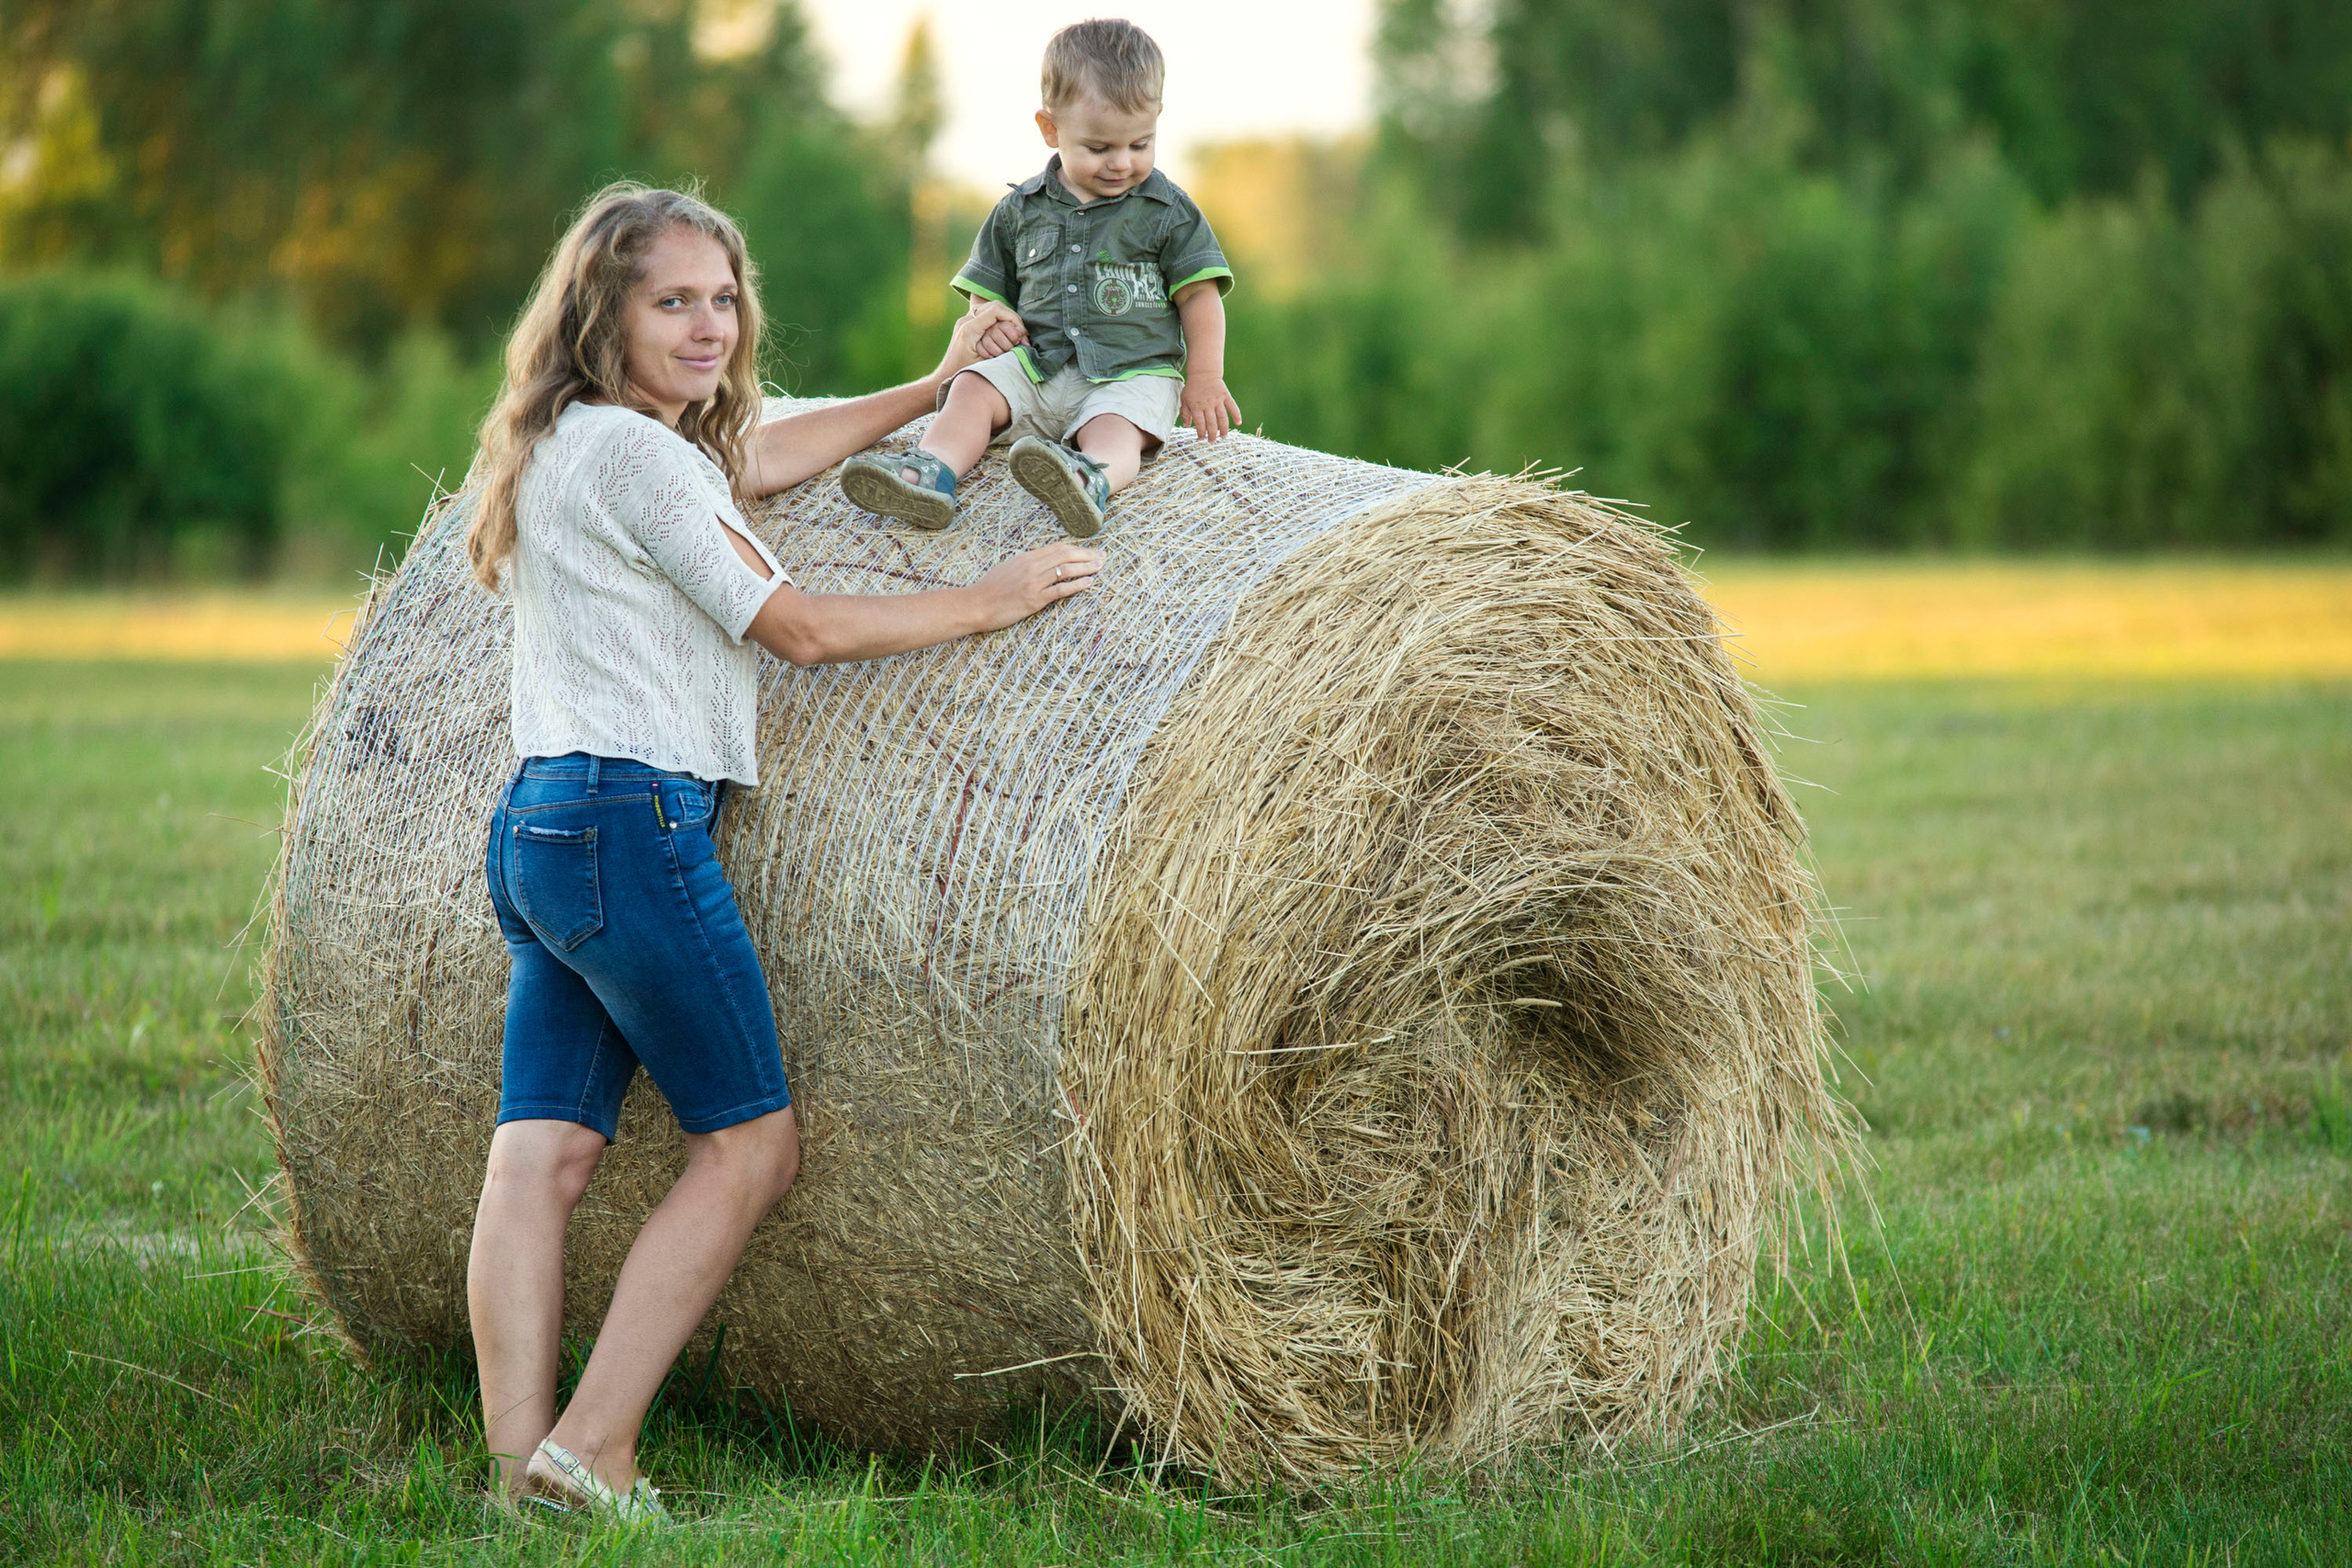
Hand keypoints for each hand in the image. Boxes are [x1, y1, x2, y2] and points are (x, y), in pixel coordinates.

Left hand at [941, 302, 1028, 376]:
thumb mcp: (985, 364)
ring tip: (1016, 335)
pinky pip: (986, 316)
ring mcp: (965, 321)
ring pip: (992, 309)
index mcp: (969, 329)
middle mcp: (965, 321)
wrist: (945, 376)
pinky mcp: (966, 325)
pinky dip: (999, 322)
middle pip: (995, 306)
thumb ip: (1001, 348)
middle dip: (1011, 318)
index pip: (996, 310)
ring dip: (1006, 320)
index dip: (1013, 318)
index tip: (1022, 332)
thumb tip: (1020, 336)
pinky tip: (1006, 334)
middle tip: (1021, 334)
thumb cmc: (965, 374)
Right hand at [970, 542, 1102, 630]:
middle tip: (1103, 556)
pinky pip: (1060, 590)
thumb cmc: (988, 589)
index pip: (1057, 548)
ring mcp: (1034, 582)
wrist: (976, 604)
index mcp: (1026, 557)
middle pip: (1066, 555)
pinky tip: (1089, 583)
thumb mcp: (1007, 569)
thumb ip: (1025, 564)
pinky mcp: (1034, 599)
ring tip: (1100, 567)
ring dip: (1086, 567)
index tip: (1089, 550)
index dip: (1076, 548)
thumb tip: (1039, 562)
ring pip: (1066, 570)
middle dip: (1087, 555)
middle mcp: (1032, 566)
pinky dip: (1077, 585)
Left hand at [1180, 375, 1242, 442]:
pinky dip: (1236, 414)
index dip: (1201, 433)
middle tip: (1212, 441)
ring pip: (1222, 417)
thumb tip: (1186, 426)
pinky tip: (1238, 423)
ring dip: (1223, 429)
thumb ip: (1184, 413)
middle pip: (1211, 423)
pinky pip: (1232, 406)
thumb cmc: (1192, 388)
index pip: (1200, 423)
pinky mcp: (1225, 396)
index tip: (1202, 439)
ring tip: (1223, 437)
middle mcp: (1208, 404)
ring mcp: (1217, 400)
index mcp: (1196, 406)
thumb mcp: (1184, 400)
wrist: (1203, 373)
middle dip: (1212, 434)